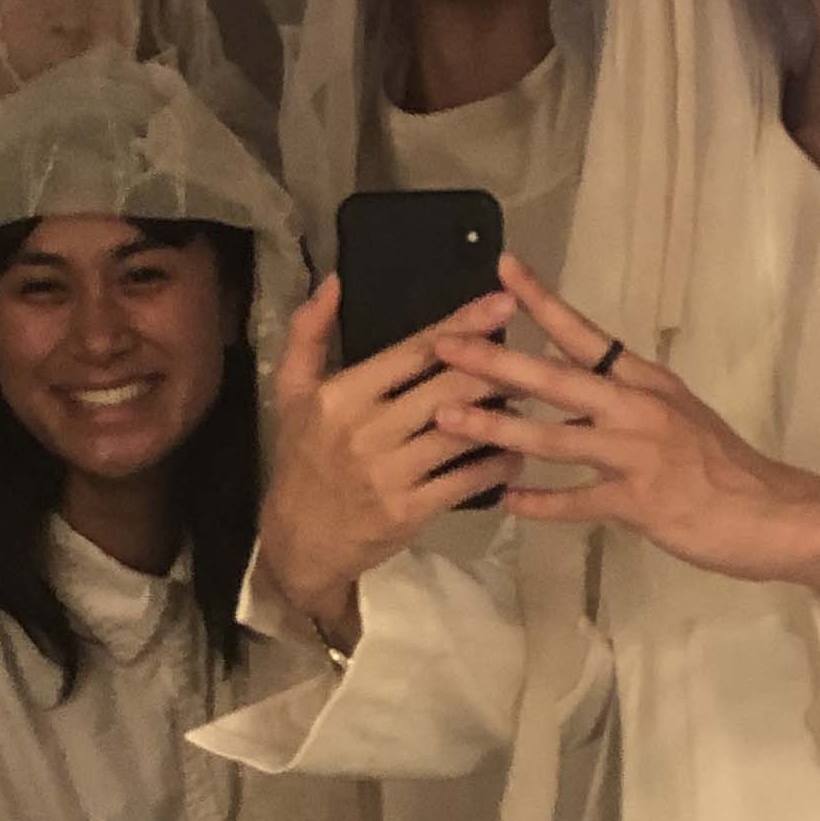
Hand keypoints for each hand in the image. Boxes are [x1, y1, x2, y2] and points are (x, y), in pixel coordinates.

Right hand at [257, 277, 519, 639]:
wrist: (298, 540)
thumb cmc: (300, 458)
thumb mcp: (290, 392)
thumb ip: (308, 333)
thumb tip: (334, 280)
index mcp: (343, 394)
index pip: (414, 351)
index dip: (463, 326)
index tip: (503, 303)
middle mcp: (366, 430)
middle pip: (447, 388)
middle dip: (496, 368)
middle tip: (529, 354)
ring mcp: (389, 474)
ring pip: (463, 434)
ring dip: (502, 416)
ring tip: (528, 401)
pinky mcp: (408, 512)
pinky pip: (465, 481)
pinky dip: (495, 467)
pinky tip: (514, 455)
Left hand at [429, 259, 819, 597]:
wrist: (772, 513)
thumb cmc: (722, 467)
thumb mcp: (677, 415)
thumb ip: (626, 400)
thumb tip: (574, 384)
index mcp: (646, 381)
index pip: (586, 332)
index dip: (542, 300)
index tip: (503, 267)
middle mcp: (638, 407)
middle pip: (555, 377)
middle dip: (495, 361)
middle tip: (445, 344)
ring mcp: (637, 453)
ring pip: (553, 437)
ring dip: (496, 428)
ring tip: (448, 418)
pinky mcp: (639, 502)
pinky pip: (576, 501)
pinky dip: (540, 503)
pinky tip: (505, 502)